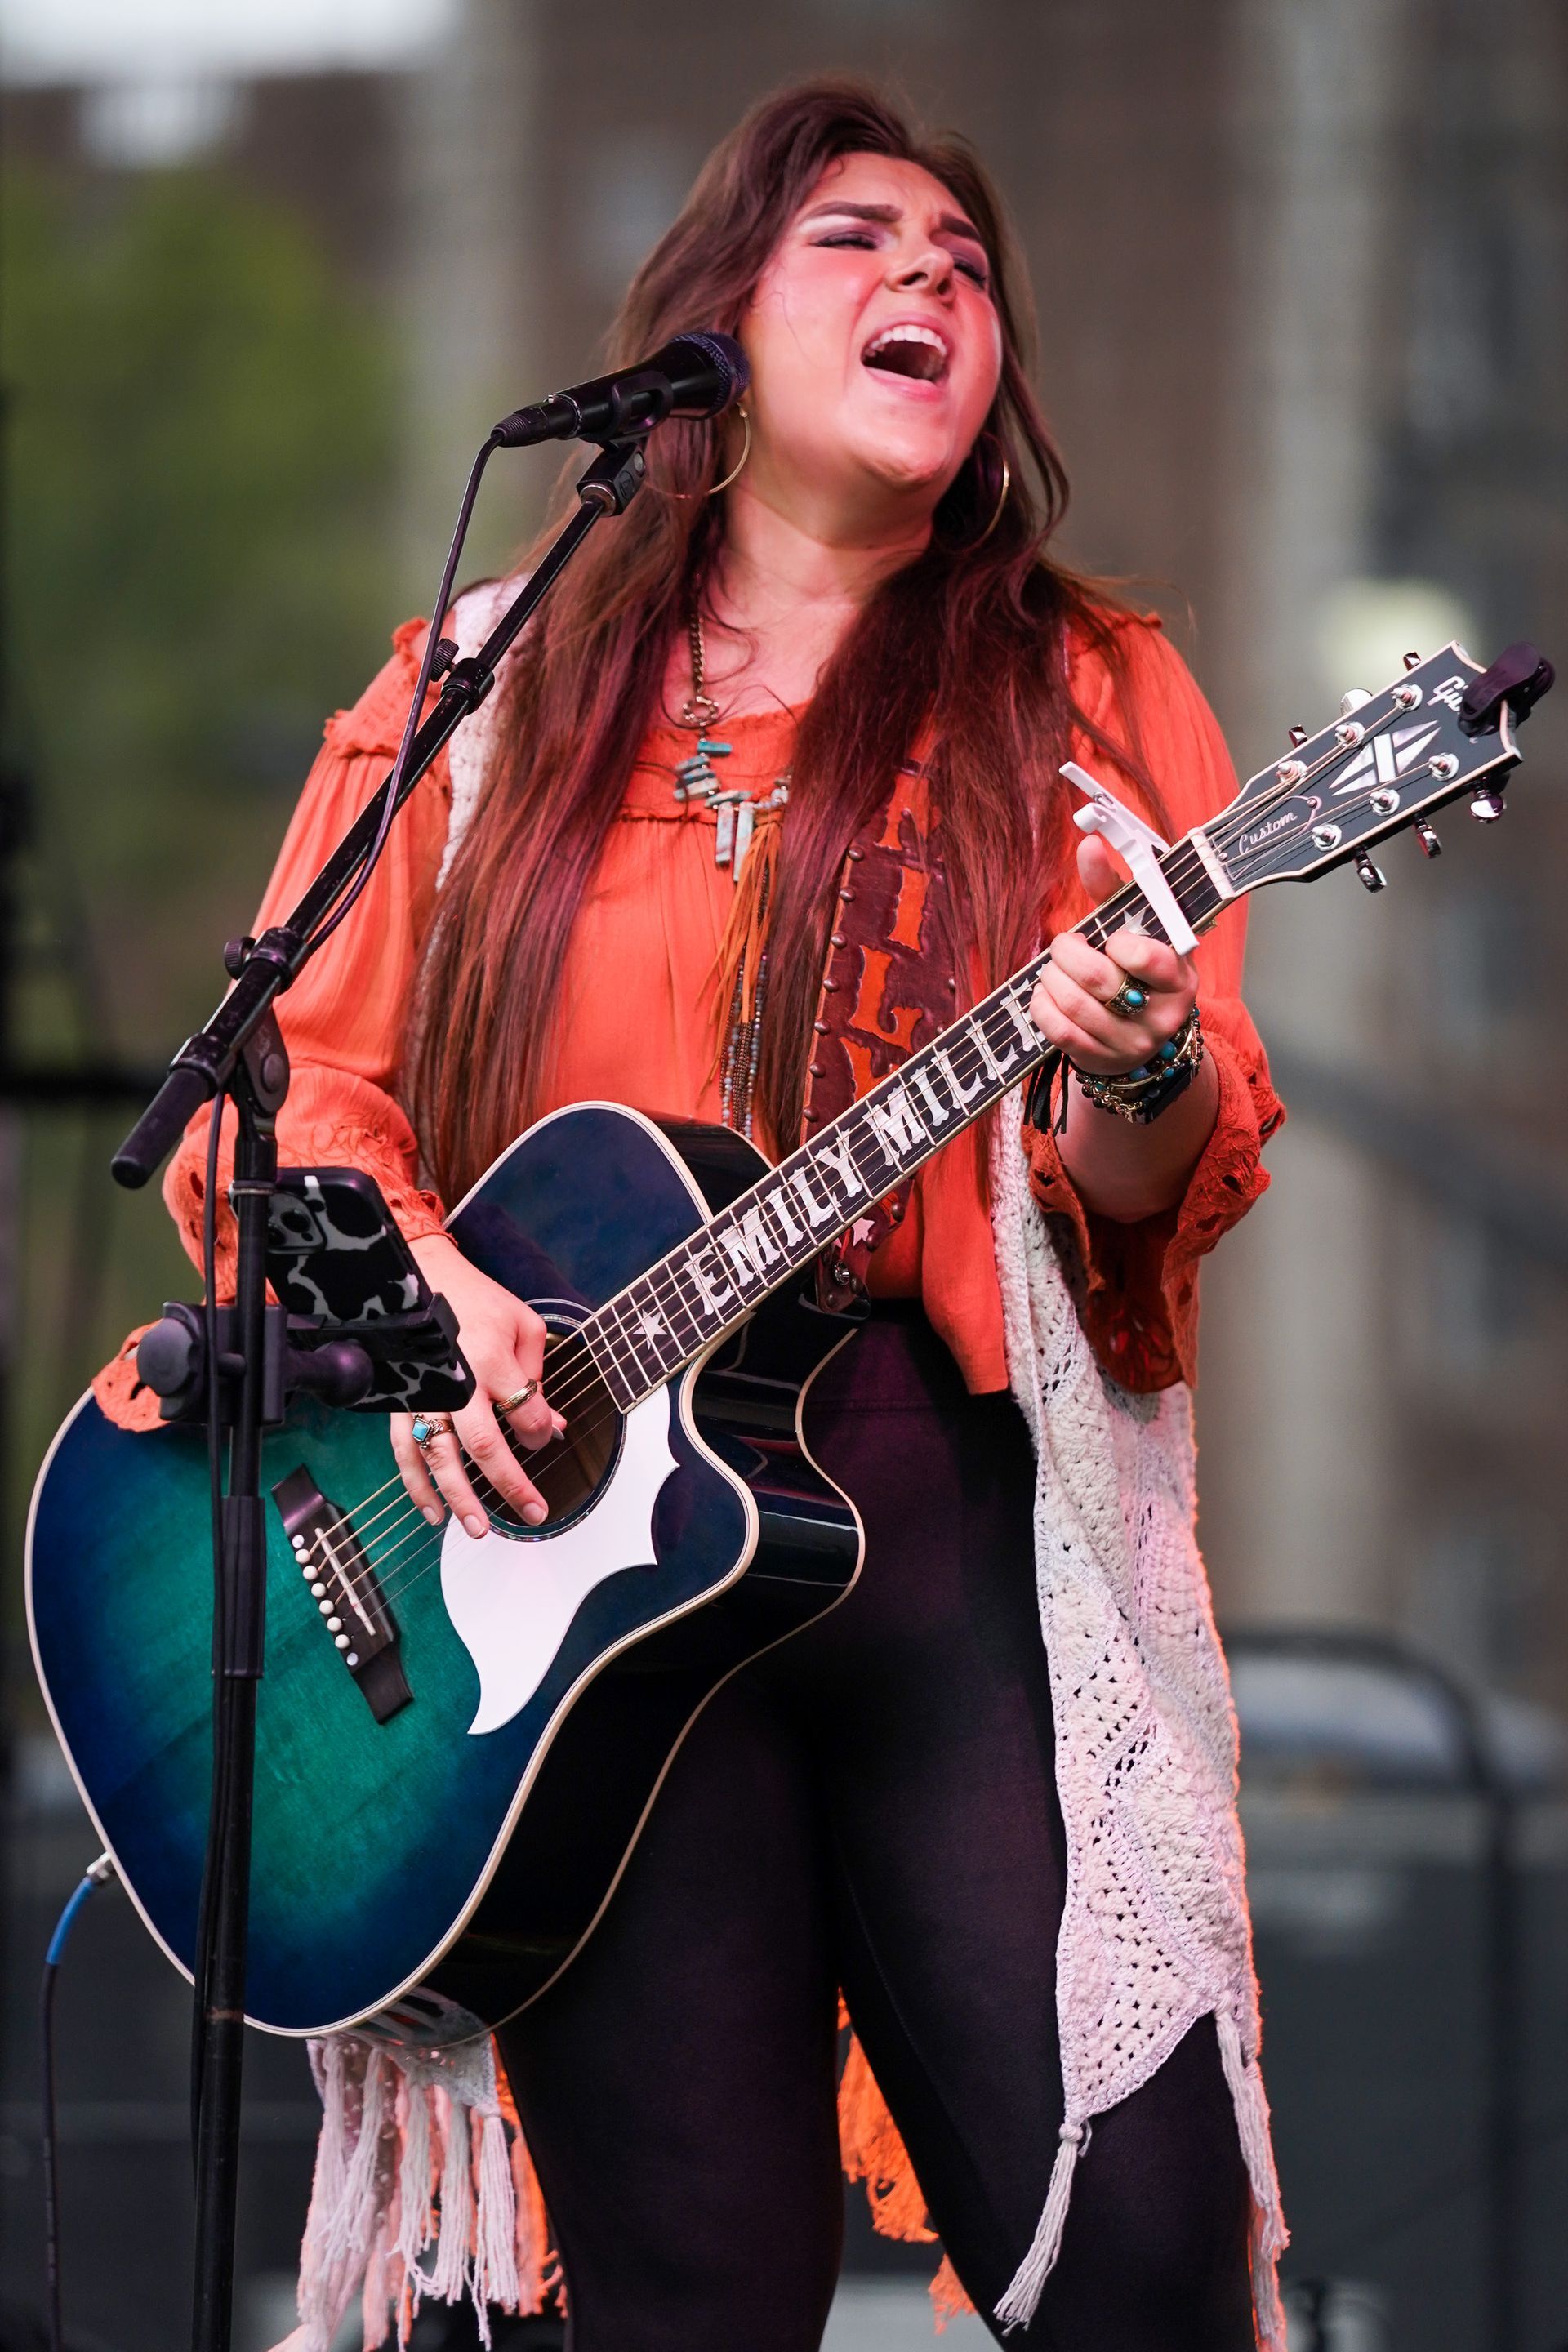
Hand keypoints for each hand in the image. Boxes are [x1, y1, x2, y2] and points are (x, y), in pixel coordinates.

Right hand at [390, 1233, 564, 1538]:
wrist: (422, 1274)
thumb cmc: (478, 1299)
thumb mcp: (523, 1325)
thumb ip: (536, 1375)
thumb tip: (552, 1425)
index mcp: (490, 1356)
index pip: (524, 1411)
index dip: (541, 1433)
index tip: (547, 1440)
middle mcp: (454, 1378)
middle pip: (482, 1443)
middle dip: (508, 1482)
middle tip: (530, 1511)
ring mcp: (422, 1392)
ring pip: (438, 1455)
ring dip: (457, 1496)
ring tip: (475, 1528)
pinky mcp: (398, 1401)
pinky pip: (405, 1450)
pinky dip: (416, 1484)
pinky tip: (432, 1512)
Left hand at [1029, 832, 1198, 1076]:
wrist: (1137, 1033)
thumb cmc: (1135, 967)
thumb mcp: (1134, 926)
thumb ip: (1112, 886)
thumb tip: (1088, 843)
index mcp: (1180, 976)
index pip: (1147, 957)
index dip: (1117, 942)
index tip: (1111, 938)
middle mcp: (1161, 1015)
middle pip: (1099, 979)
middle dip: (1068, 953)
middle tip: (1064, 945)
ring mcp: (1131, 1043)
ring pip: (1075, 1005)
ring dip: (1051, 978)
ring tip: (1053, 968)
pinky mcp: (1100, 1060)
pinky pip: (1060, 1031)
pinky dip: (1042, 1005)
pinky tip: (1045, 993)